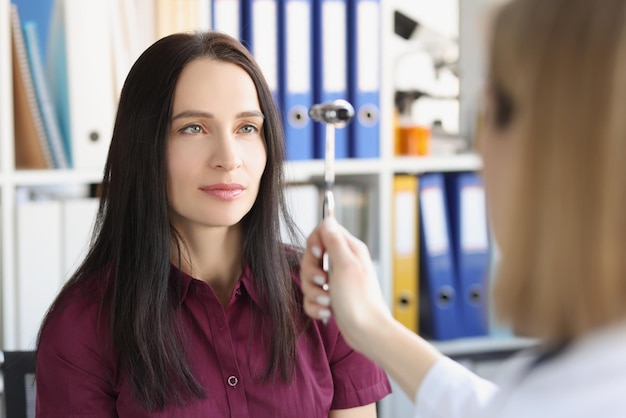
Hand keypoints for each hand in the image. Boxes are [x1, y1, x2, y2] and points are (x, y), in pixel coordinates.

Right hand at [300, 217, 392, 351]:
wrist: (367, 332)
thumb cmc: (359, 300)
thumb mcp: (345, 265)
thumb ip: (334, 241)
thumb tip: (327, 220)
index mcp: (349, 250)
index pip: (324, 232)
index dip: (315, 242)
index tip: (318, 255)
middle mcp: (342, 263)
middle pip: (311, 257)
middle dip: (311, 273)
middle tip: (323, 282)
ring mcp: (335, 281)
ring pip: (308, 280)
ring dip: (313, 293)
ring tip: (328, 301)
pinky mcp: (331, 298)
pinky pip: (311, 298)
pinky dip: (316, 306)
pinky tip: (327, 311)